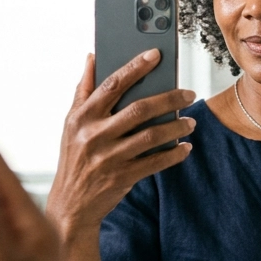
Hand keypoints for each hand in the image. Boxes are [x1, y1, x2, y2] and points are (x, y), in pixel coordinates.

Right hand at [47, 51, 195, 239]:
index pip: (112, 85)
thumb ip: (83, 90)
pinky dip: (173, 154)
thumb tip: (92, 57)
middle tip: (189, 93)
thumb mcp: (71, 123)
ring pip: (151, 136)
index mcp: (82, 117)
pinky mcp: (122, 177)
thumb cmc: (74, 158)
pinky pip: (155, 162)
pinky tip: (185, 147)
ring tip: (191, 121)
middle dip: (169, 98)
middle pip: (139, 109)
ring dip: (176, 126)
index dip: (135, 67)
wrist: (70, 205)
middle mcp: (94, 135)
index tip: (156, 55)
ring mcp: (109, 158)